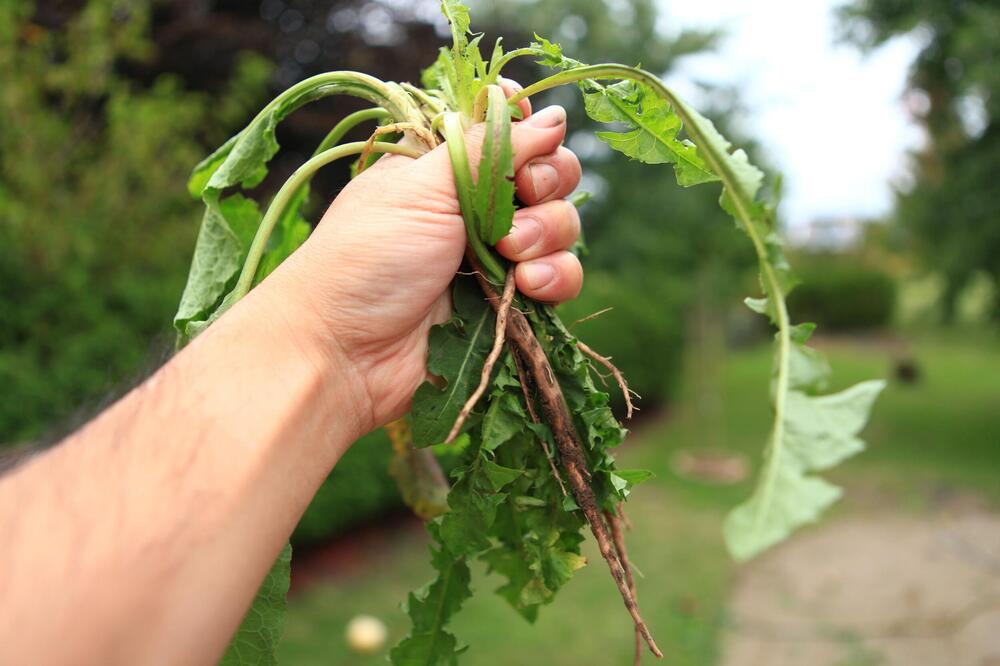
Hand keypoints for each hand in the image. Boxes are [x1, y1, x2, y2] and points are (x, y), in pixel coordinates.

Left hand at [281, 82, 582, 432]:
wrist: (347, 356)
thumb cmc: (367, 259)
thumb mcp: (422, 187)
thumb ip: (490, 149)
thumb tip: (552, 116)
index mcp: (445, 165)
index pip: (507, 129)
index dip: (529, 128)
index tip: (533, 138)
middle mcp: (475, 205)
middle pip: (547, 172)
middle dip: (546, 181)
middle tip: (523, 195)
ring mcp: (496, 255)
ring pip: (560, 225)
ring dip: (549, 232)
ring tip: (512, 253)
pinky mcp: (510, 303)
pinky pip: (560, 278)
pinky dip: (555, 277)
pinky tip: (528, 287)